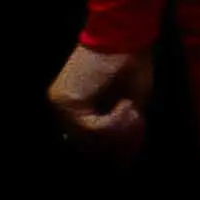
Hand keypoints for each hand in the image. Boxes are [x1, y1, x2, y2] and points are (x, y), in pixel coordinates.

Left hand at [46, 43, 151, 165]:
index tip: (135, 143)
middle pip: (92, 147)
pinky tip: (127, 106)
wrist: (124, 34)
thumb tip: (124, 165)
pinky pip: (95, 129)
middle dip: (121, 142)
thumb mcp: (129, 107)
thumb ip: (121, 134)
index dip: (118, 151)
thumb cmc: (130, 65)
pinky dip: (116, 122)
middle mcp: (61, 109)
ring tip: (133, 110)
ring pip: (93, 141)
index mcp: (73, 110)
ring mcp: (61, 105)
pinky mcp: (67, 100)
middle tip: (139, 123)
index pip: (92, 145)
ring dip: (120, 132)